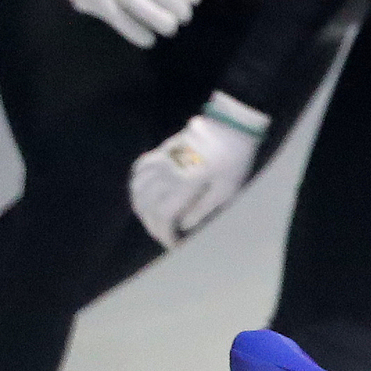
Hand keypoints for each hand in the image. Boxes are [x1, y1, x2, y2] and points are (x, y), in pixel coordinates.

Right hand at [128, 93, 270, 247]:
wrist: (230, 125)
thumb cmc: (233, 160)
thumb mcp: (226, 190)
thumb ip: (203, 209)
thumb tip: (183, 227)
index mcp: (184, 184)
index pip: (163, 215)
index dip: (165, 234)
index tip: (174, 245)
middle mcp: (166, 172)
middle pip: (147, 205)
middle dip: (153, 226)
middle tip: (165, 237)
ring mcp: (161, 159)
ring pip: (138, 188)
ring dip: (141, 208)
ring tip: (152, 220)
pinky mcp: (161, 150)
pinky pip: (139, 168)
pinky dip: (136, 184)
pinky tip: (142, 193)